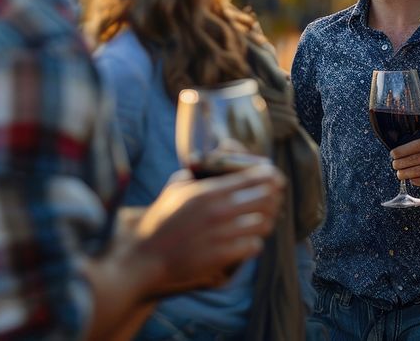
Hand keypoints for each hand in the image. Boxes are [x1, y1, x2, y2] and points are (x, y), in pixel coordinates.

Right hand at [133, 163, 284, 296]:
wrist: (145, 259)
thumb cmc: (159, 222)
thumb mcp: (174, 190)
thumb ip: (194, 174)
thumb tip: (209, 161)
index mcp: (207, 191)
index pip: (253, 178)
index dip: (270, 176)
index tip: (274, 177)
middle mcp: (217, 211)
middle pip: (265, 199)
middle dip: (272, 197)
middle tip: (272, 199)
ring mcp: (221, 234)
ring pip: (263, 223)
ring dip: (265, 221)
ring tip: (259, 220)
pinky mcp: (221, 257)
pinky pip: (254, 246)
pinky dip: (254, 242)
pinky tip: (247, 240)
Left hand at [390, 136, 419, 190]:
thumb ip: (418, 150)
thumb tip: (397, 155)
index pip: (415, 145)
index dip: (402, 150)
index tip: (393, 155)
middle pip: (415, 159)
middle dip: (401, 163)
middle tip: (394, 166)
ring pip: (418, 171)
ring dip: (406, 173)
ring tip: (399, 174)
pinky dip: (416, 181)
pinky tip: (412, 180)